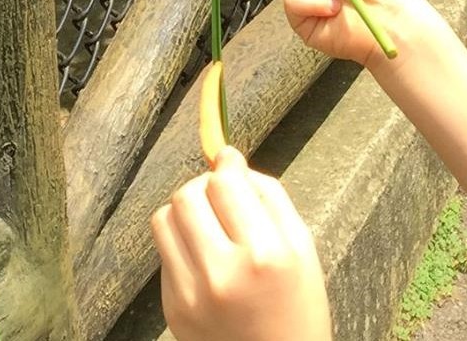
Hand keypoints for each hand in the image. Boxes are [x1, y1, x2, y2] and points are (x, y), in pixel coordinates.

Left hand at [154, 148, 332, 340]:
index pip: (224, 183)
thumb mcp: (302, 249)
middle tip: (221, 201)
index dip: (227, 168)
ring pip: (165, 219)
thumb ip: (269, 197)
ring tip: (208, 226)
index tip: (232, 169)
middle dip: (204, 188)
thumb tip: (229, 158)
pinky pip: (164, 253)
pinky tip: (205, 261)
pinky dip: (181, 245)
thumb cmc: (297, 308)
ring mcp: (192, 293)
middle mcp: (224, 273)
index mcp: (266, 254)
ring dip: (185, 213)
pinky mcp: (172, 308)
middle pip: (187, 195)